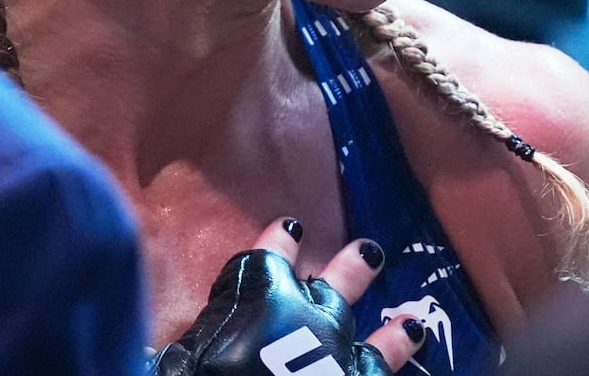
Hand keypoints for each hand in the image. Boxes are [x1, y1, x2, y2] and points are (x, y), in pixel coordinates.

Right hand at [147, 217, 422, 374]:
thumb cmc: (201, 369)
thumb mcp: (184, 351)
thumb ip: (195, 341)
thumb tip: (175, 349)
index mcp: (263, 292)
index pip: (269, 255)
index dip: (278, 241)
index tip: (290, 227)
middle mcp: (311, 315)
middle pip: (336, 286)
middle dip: (352, 269)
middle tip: (371, 250)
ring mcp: (343, 356)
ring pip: (377, 341)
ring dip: (394, 334)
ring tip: (413, 325)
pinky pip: (381, 373)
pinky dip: (394, 365)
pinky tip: (411, 352)